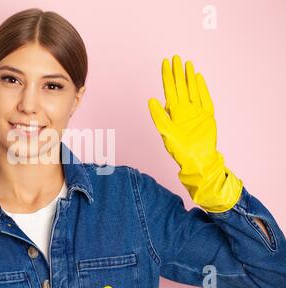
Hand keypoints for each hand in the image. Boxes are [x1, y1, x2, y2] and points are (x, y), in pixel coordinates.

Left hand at [148, 55, 242, 212]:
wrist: (198, 159)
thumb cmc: (179, 149)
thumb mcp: (166, 132)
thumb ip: (159, 116)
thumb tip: (150, 100)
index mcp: (173, 112)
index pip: (169, 90)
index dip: (167, 76)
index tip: (164, 63)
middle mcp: (184, 109)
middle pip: (180, 86)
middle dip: (177, 72)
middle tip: (175, 57)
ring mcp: (196, 111)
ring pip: (192, 89)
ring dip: (189, 77)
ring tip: (187, 64)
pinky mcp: (207, 115)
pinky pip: (205, 98)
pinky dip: (202, 88)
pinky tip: (198, 77)